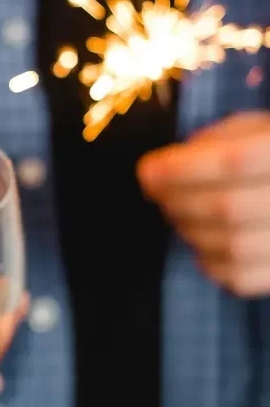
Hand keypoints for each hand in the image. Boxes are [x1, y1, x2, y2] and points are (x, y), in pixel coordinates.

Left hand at [138, 112, 269, 296]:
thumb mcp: (259, 129)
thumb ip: (220, 139)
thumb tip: (168, 166)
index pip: (235, 161)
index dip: (183, 169)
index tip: (147, 171)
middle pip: (228, 208)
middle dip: (178, 201)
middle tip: (156, 193)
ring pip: (234, 247)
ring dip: (190, 231)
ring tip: (176, 214)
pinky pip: (243, 278)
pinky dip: (211, 263)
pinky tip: (203, 244)